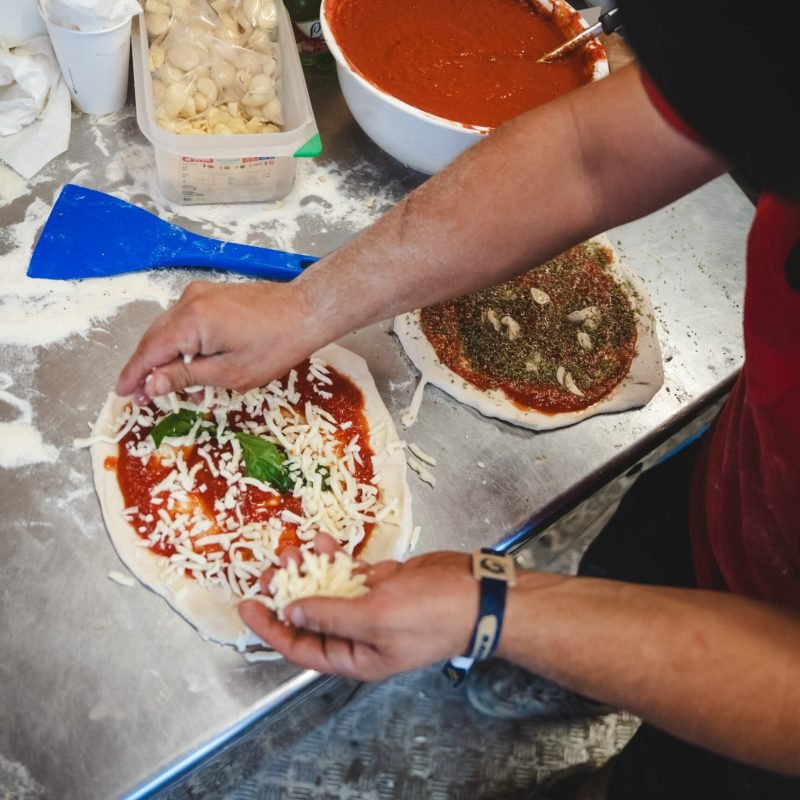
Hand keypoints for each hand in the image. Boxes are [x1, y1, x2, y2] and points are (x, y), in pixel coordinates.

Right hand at [116, 279, 317, 402]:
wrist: (305, 311)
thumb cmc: (276, 345)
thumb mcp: (230, 373)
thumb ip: (186, 377)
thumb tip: (151, 383)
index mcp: (191, 321)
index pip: (149, 351)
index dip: (134, 375)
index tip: (123, 393)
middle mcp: (189, 301)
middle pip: (154, 338)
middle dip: (147, 368)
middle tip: (143, 396)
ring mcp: (200, 294)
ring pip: (168, 329)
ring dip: (165, 356)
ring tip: (169, 386)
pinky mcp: (211, 294)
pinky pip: (184, 320)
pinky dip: (181, 342)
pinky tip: (189, 364)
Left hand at [239, 534, 478, 680]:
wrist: (477, 592)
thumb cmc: (432, 614)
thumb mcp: (377, 617)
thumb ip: (332, 615)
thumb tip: (292, 614)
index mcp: (355, 656)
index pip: (300, 647)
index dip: (270, 629)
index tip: (247, 606)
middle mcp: (358, 634)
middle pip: (310, 616)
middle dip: (286, 592)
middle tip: (269, 570)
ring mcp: (370, 606)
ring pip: (326, 589)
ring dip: (308, 570)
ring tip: (292, 549)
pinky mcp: (382, 583)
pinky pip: (347, 571)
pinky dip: (334, 557)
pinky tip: (323, 542)